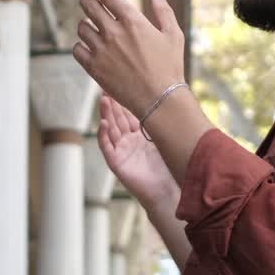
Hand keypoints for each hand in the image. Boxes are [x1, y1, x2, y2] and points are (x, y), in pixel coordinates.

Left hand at [72, 0, 184, 117]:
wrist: (159, 98)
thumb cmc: (169, 67)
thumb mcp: (173, 35)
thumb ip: (163, 11)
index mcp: (133, 21)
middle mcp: (114, 32)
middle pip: (89, 7)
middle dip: (87, 1)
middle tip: (87, 2)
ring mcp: (102, 50)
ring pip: (82, 28)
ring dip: (85, 25)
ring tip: (91, 28)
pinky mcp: (94, 67)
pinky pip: (77, 49)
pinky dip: (80, 46)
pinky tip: (87, 48)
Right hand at [97, 95, 177, 211]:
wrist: (167, 191)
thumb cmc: (169, 167)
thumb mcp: (165, 139)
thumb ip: (162, 122)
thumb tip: (172, 98)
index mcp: (140, 134)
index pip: (129, 114)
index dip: (124, 100)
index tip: (121, 83)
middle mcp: (129, 141)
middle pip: (118, 118)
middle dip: (112, 103)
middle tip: (106, 86)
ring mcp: (121, 151)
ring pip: (110, 130)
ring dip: (106, 115)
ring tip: (103, 100)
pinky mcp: (117, 163)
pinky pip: (107, 148)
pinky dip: (104, 136)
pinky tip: (103, 124)